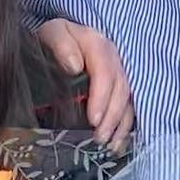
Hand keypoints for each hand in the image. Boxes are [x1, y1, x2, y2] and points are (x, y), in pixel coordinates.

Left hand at [37, 20, 133, 148]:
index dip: (102, 98)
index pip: (105, 73)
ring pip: (127, 101)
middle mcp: (113, 60)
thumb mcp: (52, 34)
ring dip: (120, 125)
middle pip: (120, 90)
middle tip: (99, 138)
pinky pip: (127, 107)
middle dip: (111, 117)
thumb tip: (74, 67)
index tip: (93, 120)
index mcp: (97, 45)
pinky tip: (117, 143)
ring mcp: (118, 74)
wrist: (59, 36)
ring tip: (109, 145)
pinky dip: (123, 127)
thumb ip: (62, 45)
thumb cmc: (53, 37)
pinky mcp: (117, 87)